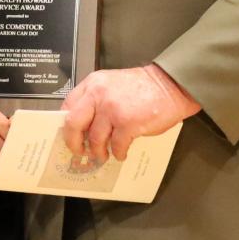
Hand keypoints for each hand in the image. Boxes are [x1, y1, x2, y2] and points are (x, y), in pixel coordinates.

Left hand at [61, 63, 199, 164]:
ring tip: (103, 155)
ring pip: (94, 139)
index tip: (70, 136)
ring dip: (98, 152)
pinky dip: (118, 153)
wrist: (172, 86)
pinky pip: (116, 146)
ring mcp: (112, 110)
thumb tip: (85, 124)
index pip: (68, 106)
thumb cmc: (145, 87)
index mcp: (93, 84)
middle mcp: (99, 95)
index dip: (66, 125)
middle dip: (73, 142)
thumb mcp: (113, 84)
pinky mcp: (127, 123)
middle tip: (80, 151)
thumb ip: (97, 99)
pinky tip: (122, 153)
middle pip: (73, 124)